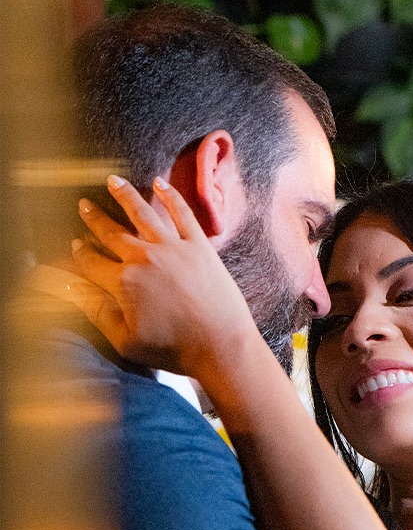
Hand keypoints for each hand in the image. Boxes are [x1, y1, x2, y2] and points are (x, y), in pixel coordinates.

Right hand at [71, 175, 257, 378]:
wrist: (221, 345)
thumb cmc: (174, 349)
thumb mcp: (125, 339)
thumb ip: (97, 312)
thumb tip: (73, 291)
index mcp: (122, 282)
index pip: (92, 262)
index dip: (81, 254)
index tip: (75, 245)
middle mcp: (144, 258)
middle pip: (112, 232)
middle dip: (95, 218)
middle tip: (84, 205)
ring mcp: (174, 248)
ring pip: (143, 213)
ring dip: (125, 195)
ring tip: (113, 181)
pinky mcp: (200, 246)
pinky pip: (182, 213)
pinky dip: (170, 196)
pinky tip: (160, 183)